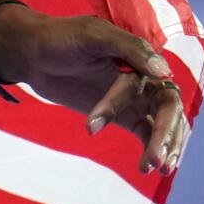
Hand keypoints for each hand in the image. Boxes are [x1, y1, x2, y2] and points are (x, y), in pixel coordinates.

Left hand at [0, 5, 189, 176]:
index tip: (96, 123)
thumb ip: (128, 48)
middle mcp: (144, 78)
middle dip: (165, 134)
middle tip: (154, 159)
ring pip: (163, 124)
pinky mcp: (124, 114)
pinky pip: (147, 133)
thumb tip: (164, 71)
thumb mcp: (91, 35)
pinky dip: (150, 148)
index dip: (127, 102)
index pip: (152, 83)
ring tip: (152, 167)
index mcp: (141, 55)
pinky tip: (146, 167)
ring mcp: (134, 98)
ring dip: (164, 146)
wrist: (34, 53)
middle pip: (169, 108)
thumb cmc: (61, 38)